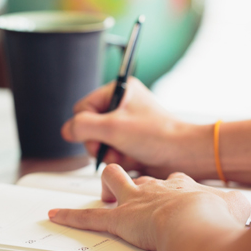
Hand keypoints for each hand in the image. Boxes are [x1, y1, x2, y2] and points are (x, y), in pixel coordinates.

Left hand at [48, 164, 249, 250]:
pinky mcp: (119, 220)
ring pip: (114, 181)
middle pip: (140, 176)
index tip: (180, 196)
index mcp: (181, 185)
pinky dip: (70, 216)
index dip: (174, 188)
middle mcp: (155, 187)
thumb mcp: (236, 206)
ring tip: (107, 197)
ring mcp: (135, 201)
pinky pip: (89, 218)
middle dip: (136, 182)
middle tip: (140, 197)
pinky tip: (54, 214)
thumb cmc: (217, 217)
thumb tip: (242, 208)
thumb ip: (235, 206)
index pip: (173, 180)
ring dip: (108, 189)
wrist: (197, 220)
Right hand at [61, 77, 211, 178]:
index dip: (86, 125)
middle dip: (98, 142)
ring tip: (123, 154)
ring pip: (99, 141)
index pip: (83, 107)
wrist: (183, 155)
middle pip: (89, 126)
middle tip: (111, 147)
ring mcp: (126, 124)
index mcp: (119, 90)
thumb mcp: (113, 127)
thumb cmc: (157, 135)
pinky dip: (117, 158)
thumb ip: (82, 126)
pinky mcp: (131, 141)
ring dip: (107, 152)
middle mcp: (122, 105)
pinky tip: (129, 159)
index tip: (99, 135)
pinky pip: (111, 151)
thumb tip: (66, 130)